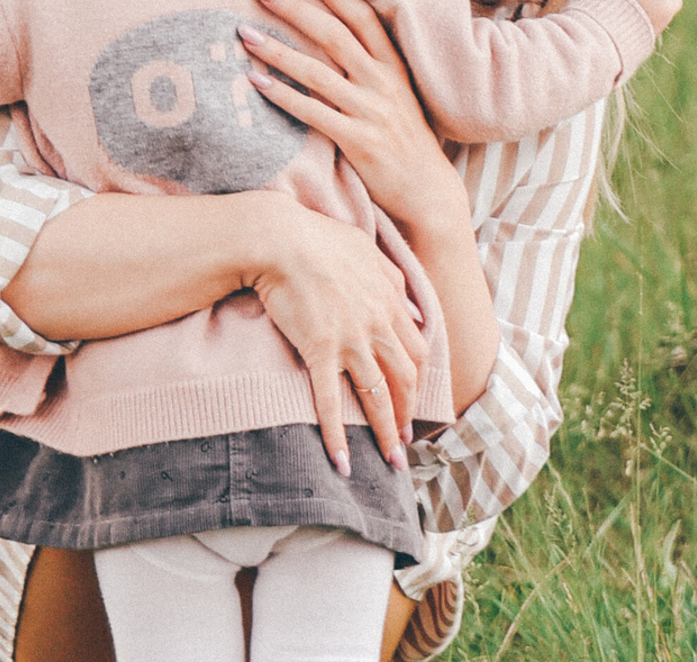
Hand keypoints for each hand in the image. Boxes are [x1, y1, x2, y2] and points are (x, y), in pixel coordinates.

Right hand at [236, 193, 424, 477]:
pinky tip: (342, 461)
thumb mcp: (364, 246)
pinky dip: (338, 434)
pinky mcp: (320, 349)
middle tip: (404, 439)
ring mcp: (350, 339)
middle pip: (404, 379)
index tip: (412, 400)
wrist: (278, 237)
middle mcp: (377, 324)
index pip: (416, 351)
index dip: (418, 381)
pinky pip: (332, 400)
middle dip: (407, 413)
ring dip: (385, 432)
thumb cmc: (316, 236)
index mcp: (389, 300)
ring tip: (390, 460)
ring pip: (377, 395)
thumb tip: (407, 299)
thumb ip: (390, 273)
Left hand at [239, 0, 465, 242]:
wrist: (429, 192)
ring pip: (317, 72)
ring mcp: (371, 112)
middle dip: (295, 7)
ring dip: (277, 51)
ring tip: (244, 33)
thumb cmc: (406, 139)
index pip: (361, 15)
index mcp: (393, 66)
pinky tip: (256, 82)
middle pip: (333, 34)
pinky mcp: (359, 141)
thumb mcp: (398, 92)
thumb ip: (371, 63)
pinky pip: (313, 113)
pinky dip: (283, 96)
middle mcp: (383, 83)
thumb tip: (333, 30)